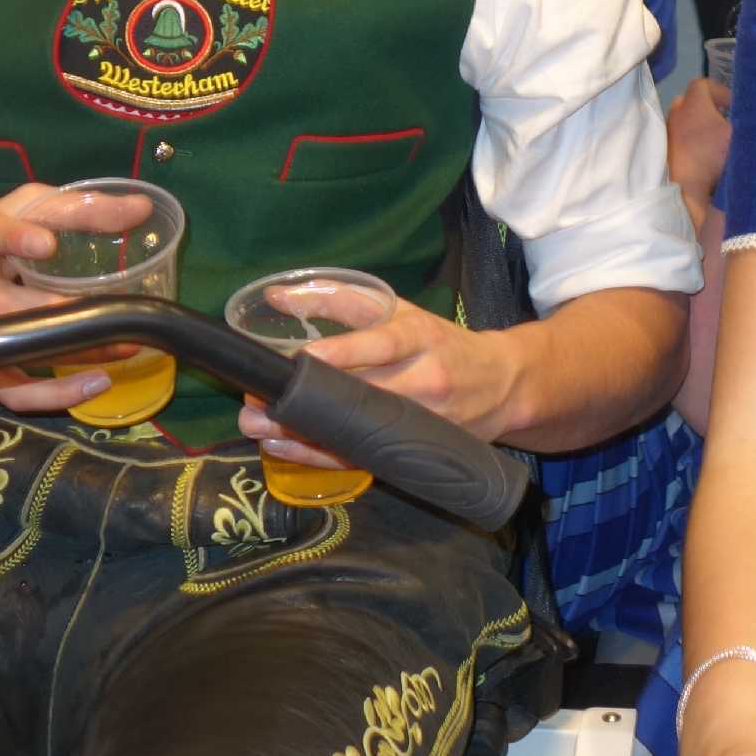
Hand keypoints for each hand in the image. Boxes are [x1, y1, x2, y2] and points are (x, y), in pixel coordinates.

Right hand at [0, 182, 152, 413]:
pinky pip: (8, 389)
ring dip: (65, 348)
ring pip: (8, 345)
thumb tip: (142, 208)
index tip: (47, 243)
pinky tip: (94, 383)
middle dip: (49, 309)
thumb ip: (77, 209)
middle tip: (104, 311)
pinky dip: (52, 393)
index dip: (11, 237)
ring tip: (120, 346)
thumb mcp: (21, 211)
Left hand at [236, 294, 525, 457]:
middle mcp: (422, 382)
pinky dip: (320, 456)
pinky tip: (287, 449)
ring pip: (357, 433)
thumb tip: (275, 297)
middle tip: (254, 403)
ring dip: (303, 435)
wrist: (501, 386)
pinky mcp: (412, 450)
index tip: (294, 359)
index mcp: (420, 338)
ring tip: (260, 431)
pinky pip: (361, 458)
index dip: (337, 354)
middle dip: (306, 401)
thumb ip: (340, 300)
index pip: (378, 345)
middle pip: (360, 395)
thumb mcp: (400, 310)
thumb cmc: (441, 342)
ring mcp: (419, 423)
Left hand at [666, 77, 731, 210]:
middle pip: (694, 103)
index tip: (735, 107)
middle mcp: (676, 113)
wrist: (683, 191)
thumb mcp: (737, 134)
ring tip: (719, 145)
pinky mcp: (664, 153)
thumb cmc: (711, 155)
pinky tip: (707, 160)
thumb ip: (746, 121)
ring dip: (702, 130)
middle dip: (711, 110)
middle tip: (728, 124)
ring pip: (687, 123)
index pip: (703, 84)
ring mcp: (667, 134)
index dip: (721, 92)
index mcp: (692, 102)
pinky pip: (681, 141)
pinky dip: (693, 145)